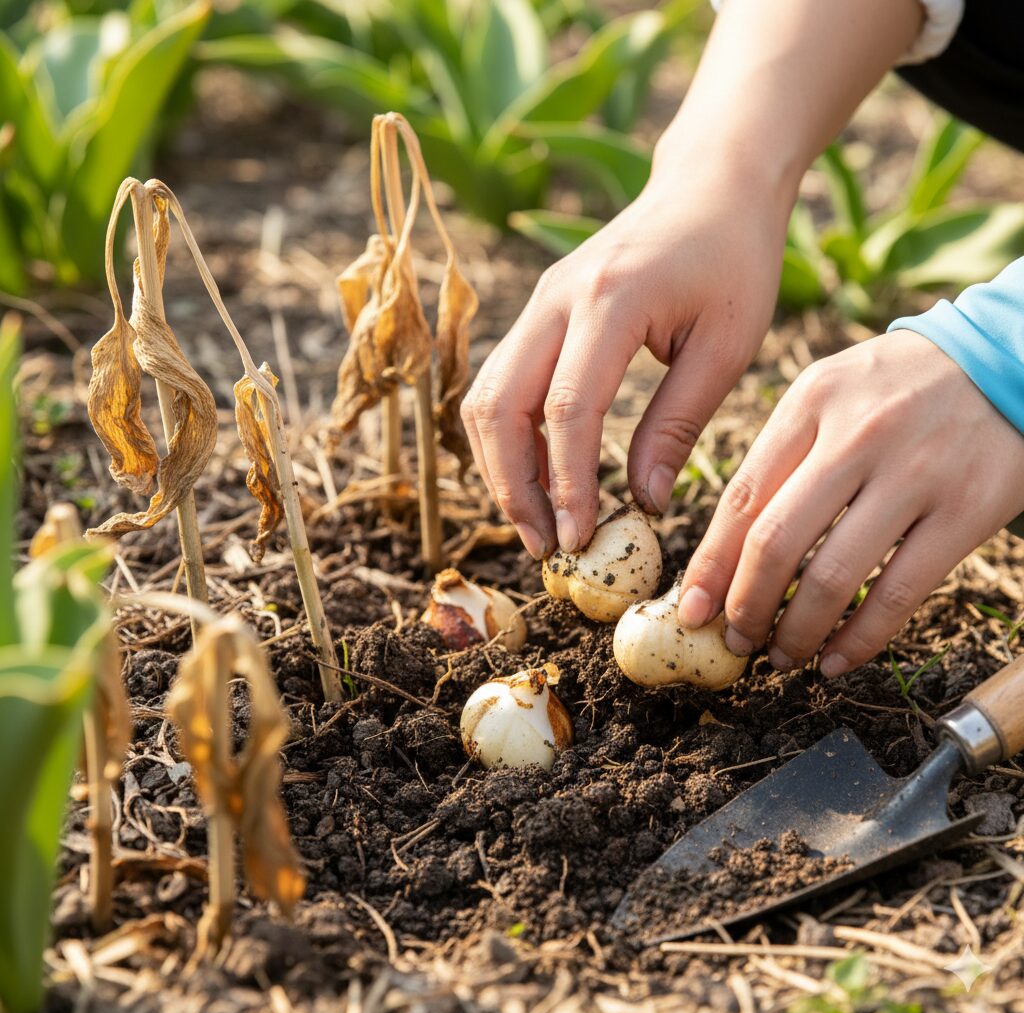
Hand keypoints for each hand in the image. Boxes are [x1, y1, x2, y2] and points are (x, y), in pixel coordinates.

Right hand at [461, 161, 788, 557]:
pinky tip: (540, 475)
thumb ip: (677, 424)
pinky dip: (510, 437)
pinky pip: (502, 382)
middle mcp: (556, 299)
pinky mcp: (539, 312)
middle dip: (512, 486)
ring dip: (501, 466)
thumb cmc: (733, 259)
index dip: (566, 484)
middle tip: (545, 544)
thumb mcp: (726, 346)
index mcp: (610, 302)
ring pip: (486, 397)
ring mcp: (539, 302)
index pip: (566, 410)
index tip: (578, 539)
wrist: (711, 184)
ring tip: (538, 521)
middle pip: (499, 406)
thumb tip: (645, 503)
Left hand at [677, 330, 1023, 674]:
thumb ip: (779, 457)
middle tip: (735, 640)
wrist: (1004, 359)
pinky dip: (860, 639)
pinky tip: (836, 660)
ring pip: (832, 576)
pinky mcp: (967, 510)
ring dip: (796, 632)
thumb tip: (725, 550)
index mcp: (811, 404)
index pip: (742, 498)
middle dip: (745, 607)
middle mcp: (857, 436)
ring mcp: (915, 474)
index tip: (691, 609)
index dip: (710, 565)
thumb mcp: (828, 393)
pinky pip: (899, 592)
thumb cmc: (896, 387)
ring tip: (780, 657)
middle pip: (776, 542)